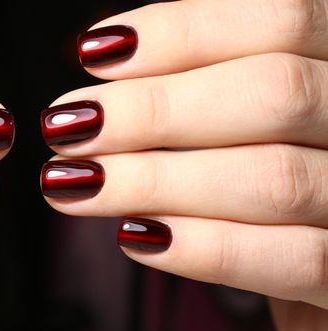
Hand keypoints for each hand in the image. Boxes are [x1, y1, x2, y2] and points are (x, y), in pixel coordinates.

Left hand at [41, 0, 327, 330]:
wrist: (324, 268)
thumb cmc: (271, 176)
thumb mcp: (245, 117)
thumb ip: (201, 84)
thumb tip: (110, 58)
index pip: (282, 18)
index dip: (181, 31)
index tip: (94, 52)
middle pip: (274, 92)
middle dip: (151, 111)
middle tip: (66, 127)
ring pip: (273, 177)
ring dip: (152, 180)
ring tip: (73, 182)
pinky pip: (295, 259)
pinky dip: (203, 247)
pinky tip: (135, 236)